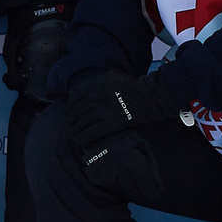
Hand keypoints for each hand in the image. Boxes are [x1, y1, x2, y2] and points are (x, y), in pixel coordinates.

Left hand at [66, 70, 175, 203]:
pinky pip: (87, 135)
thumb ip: (91, 84)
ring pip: (79, 126)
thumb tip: (73, 92)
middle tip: (75, 130)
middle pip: (75, 115)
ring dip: (76, 133)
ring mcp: (102, 111)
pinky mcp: (110, 124)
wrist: (149, 96)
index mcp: (93, 85)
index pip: (72, 101)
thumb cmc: (130, 88)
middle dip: (73, 124)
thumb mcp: (109, 78)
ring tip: (78, 138)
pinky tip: (82, 142)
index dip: (72, 110)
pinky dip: (82, 140)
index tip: (76, 116)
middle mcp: (95, 97)